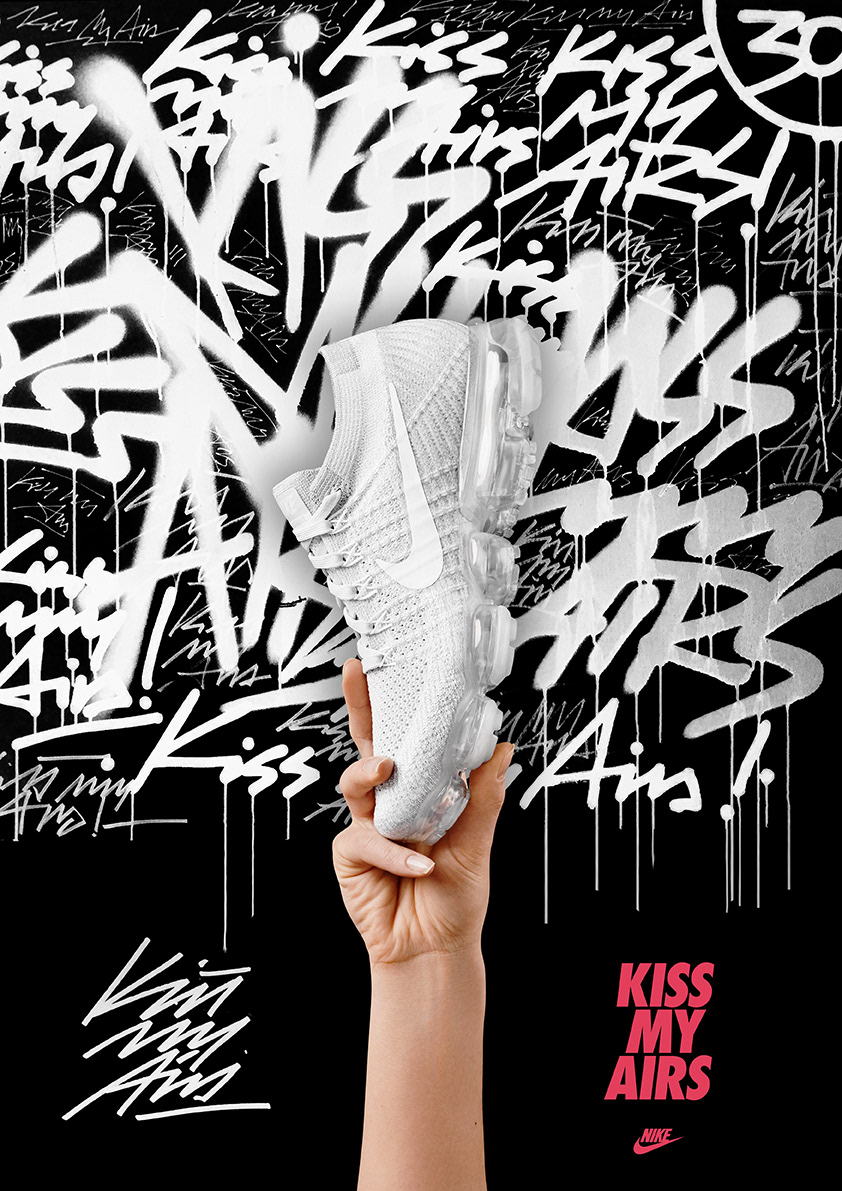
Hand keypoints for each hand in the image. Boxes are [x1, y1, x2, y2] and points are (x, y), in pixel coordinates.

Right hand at [332, 659, 513, 967]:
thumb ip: (484, 795)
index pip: (406, 740)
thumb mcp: (478, 842)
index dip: (398, 706)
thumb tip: (503, 748)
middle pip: (367, 743)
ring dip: (370, 772)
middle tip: (358, 671)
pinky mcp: (352, 855)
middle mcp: (390, 802)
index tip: (393, 666)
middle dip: (360, 705)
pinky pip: (365, 838)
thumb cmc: (456, 898)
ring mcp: (367, 826)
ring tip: (387, 769)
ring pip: (356, 783)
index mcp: (420, 792)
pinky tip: (419, 864)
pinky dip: (395, 852)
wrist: (436, 950)